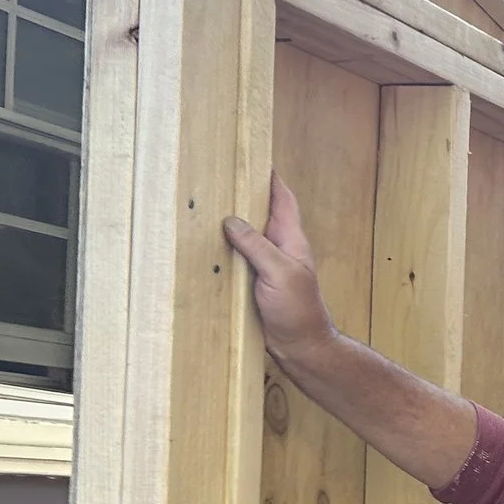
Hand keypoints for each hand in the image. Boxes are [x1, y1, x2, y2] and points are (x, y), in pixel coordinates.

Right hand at [222, 173, 336, 363]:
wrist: (300, 346)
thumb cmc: (299, 311)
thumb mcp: (280, 273)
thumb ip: (258, 246)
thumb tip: (232, 220)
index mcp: (291, 240)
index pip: (283, 200)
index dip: (271, 179)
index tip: (256, 158)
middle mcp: (279, 249)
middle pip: (260, 214)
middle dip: (244, 196)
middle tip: (221, 177)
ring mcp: (266, 265)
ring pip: (246, 236)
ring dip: (229, 223)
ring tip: (205, 205)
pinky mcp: (253, 282)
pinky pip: (236, 258)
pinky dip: (223, 249)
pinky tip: (204, 245)